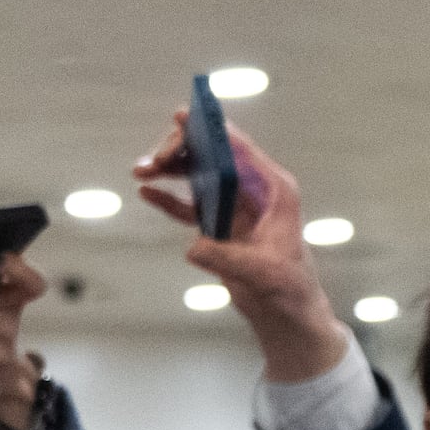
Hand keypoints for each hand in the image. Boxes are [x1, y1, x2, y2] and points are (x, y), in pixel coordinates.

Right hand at [138, 108, 344, 383]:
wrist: (287, 313)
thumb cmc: (289, 289)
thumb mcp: (262, 273)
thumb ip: (227, 258)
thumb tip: (193, 247)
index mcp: (275, 189)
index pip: (241, 149)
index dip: (212, 129)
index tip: (183, 116)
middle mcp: (254, 190)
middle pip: (214, 155)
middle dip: (182, 150)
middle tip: (152, 163)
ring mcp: (235, 205)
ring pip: (198, 174)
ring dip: (169, 169)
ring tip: (140, 172)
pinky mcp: (219, 225)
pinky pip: (189, 204)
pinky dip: (168, 197)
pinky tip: (147, 192)